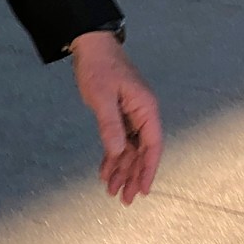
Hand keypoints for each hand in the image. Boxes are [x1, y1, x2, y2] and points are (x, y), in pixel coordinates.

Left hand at [70, 30, 161, 204]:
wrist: (91, 45)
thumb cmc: (98, 66)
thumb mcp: (102, 97)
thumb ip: (111, 125)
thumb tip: (119, 152)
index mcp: (146, 108)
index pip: (153, 145)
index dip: (148, 169)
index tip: (143, 190)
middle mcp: (143, 113)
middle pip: (142, 151)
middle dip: (133, 175)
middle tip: (124, 198)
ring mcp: (132, 114)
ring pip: (130, 149)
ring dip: (122, 169)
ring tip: (112, 190)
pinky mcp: (121, 114)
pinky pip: (120, 140)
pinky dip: (113, 156)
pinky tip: (105, 171)